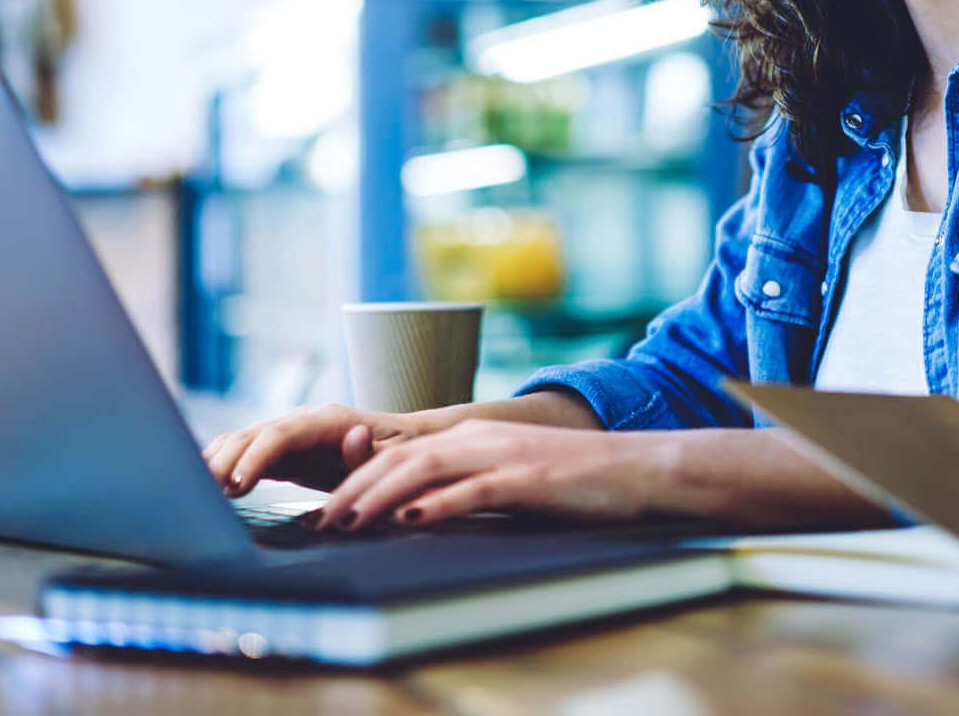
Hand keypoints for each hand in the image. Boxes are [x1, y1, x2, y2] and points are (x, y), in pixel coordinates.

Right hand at [201, 403, 427, 496]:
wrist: (406, 443)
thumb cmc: (400, 454)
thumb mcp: (391, 457)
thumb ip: (369, 453)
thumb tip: (353, 436)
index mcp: (326, 420)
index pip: (281, 434)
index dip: (254, 457)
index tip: (236, 485)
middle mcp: (302, 421)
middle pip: (252, 435)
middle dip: (224, 462)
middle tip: (201, 494)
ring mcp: (289, 433)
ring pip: (241, 441)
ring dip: (216, 463)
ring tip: (194, 492)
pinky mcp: (282, 451)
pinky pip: (244, 453)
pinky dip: (222, 466)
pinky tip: (203, 487)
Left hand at [308, 421, 667, 530]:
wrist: (634, 468)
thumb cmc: (570, 481)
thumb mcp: (506, 478)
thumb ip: (462, 488)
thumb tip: (413, 514)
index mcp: (469, 438)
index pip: (397, 454)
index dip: (355, 480)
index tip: (326, 509)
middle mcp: (478, 439)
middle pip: (400, 458)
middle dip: (354, 489)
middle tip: (323, 520)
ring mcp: (502, 456)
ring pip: (425, 469)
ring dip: (382, 496)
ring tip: (352, 520)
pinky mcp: (528, 477)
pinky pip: (474, 488)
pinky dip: (439, 503)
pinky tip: (413, 519)